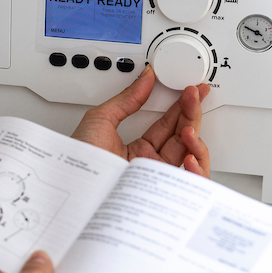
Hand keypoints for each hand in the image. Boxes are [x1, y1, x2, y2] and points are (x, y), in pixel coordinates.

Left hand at [70, 66, 210, 176]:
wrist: (74, 188)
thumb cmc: (80, 162)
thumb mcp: (100, 120)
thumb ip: (127, 98)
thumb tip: (145, 78)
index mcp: (136, 151)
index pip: (167, 126)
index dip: (181, 107)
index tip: (189, 90)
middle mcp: (149, 166)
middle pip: (182, 138)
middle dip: (191, 114)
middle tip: (194, 95)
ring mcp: (156, 180)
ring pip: (190, 158)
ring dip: (195, 140)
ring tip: (189, 127)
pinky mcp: (162, 195)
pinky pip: (190, 185)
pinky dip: (198, 170)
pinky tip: (191, 156)